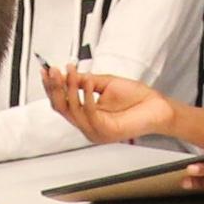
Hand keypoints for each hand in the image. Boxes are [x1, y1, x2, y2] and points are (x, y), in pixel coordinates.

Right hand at [46, 66, 176, 145]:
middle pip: (61, 108)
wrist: (157, 108)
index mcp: (86, 116)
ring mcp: (95, 131)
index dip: (51, 87)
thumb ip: (85, 81)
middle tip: (53, 70)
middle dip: (55, 87)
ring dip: (70, 88)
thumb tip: (67, 74)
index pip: (61, 103)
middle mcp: (87, 126)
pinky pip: (89, 113)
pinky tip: (86, 82)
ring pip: (73, 110)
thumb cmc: (136, 98)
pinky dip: (86, 96)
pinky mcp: (105, 132)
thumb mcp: (105, 84)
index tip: (46, 71)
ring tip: (71, 71)